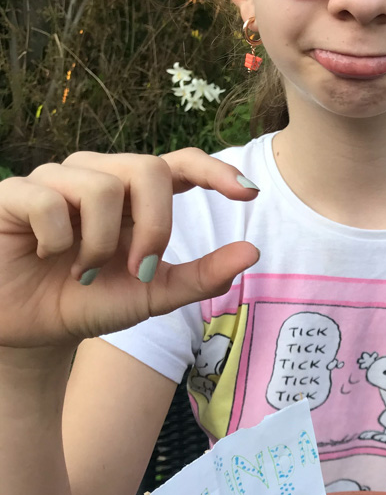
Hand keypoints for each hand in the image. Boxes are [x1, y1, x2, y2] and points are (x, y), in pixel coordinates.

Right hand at [0, 148, 259, 349]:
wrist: (27, 331)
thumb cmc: (86, 303)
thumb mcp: (151, 296)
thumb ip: (201, 276)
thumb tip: (252, 251)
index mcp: (134, 196)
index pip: (179, 164)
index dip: (213, 170)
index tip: (248, 193)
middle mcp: (98, 176)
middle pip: (148, 169)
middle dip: (155, 225)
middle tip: (140, 269)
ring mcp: (55, 179)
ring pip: (100, 186)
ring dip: (101, 243)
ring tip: (84, 272)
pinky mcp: (16, 192)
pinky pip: (51, 201)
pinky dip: (58, 240)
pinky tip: (49, 256)